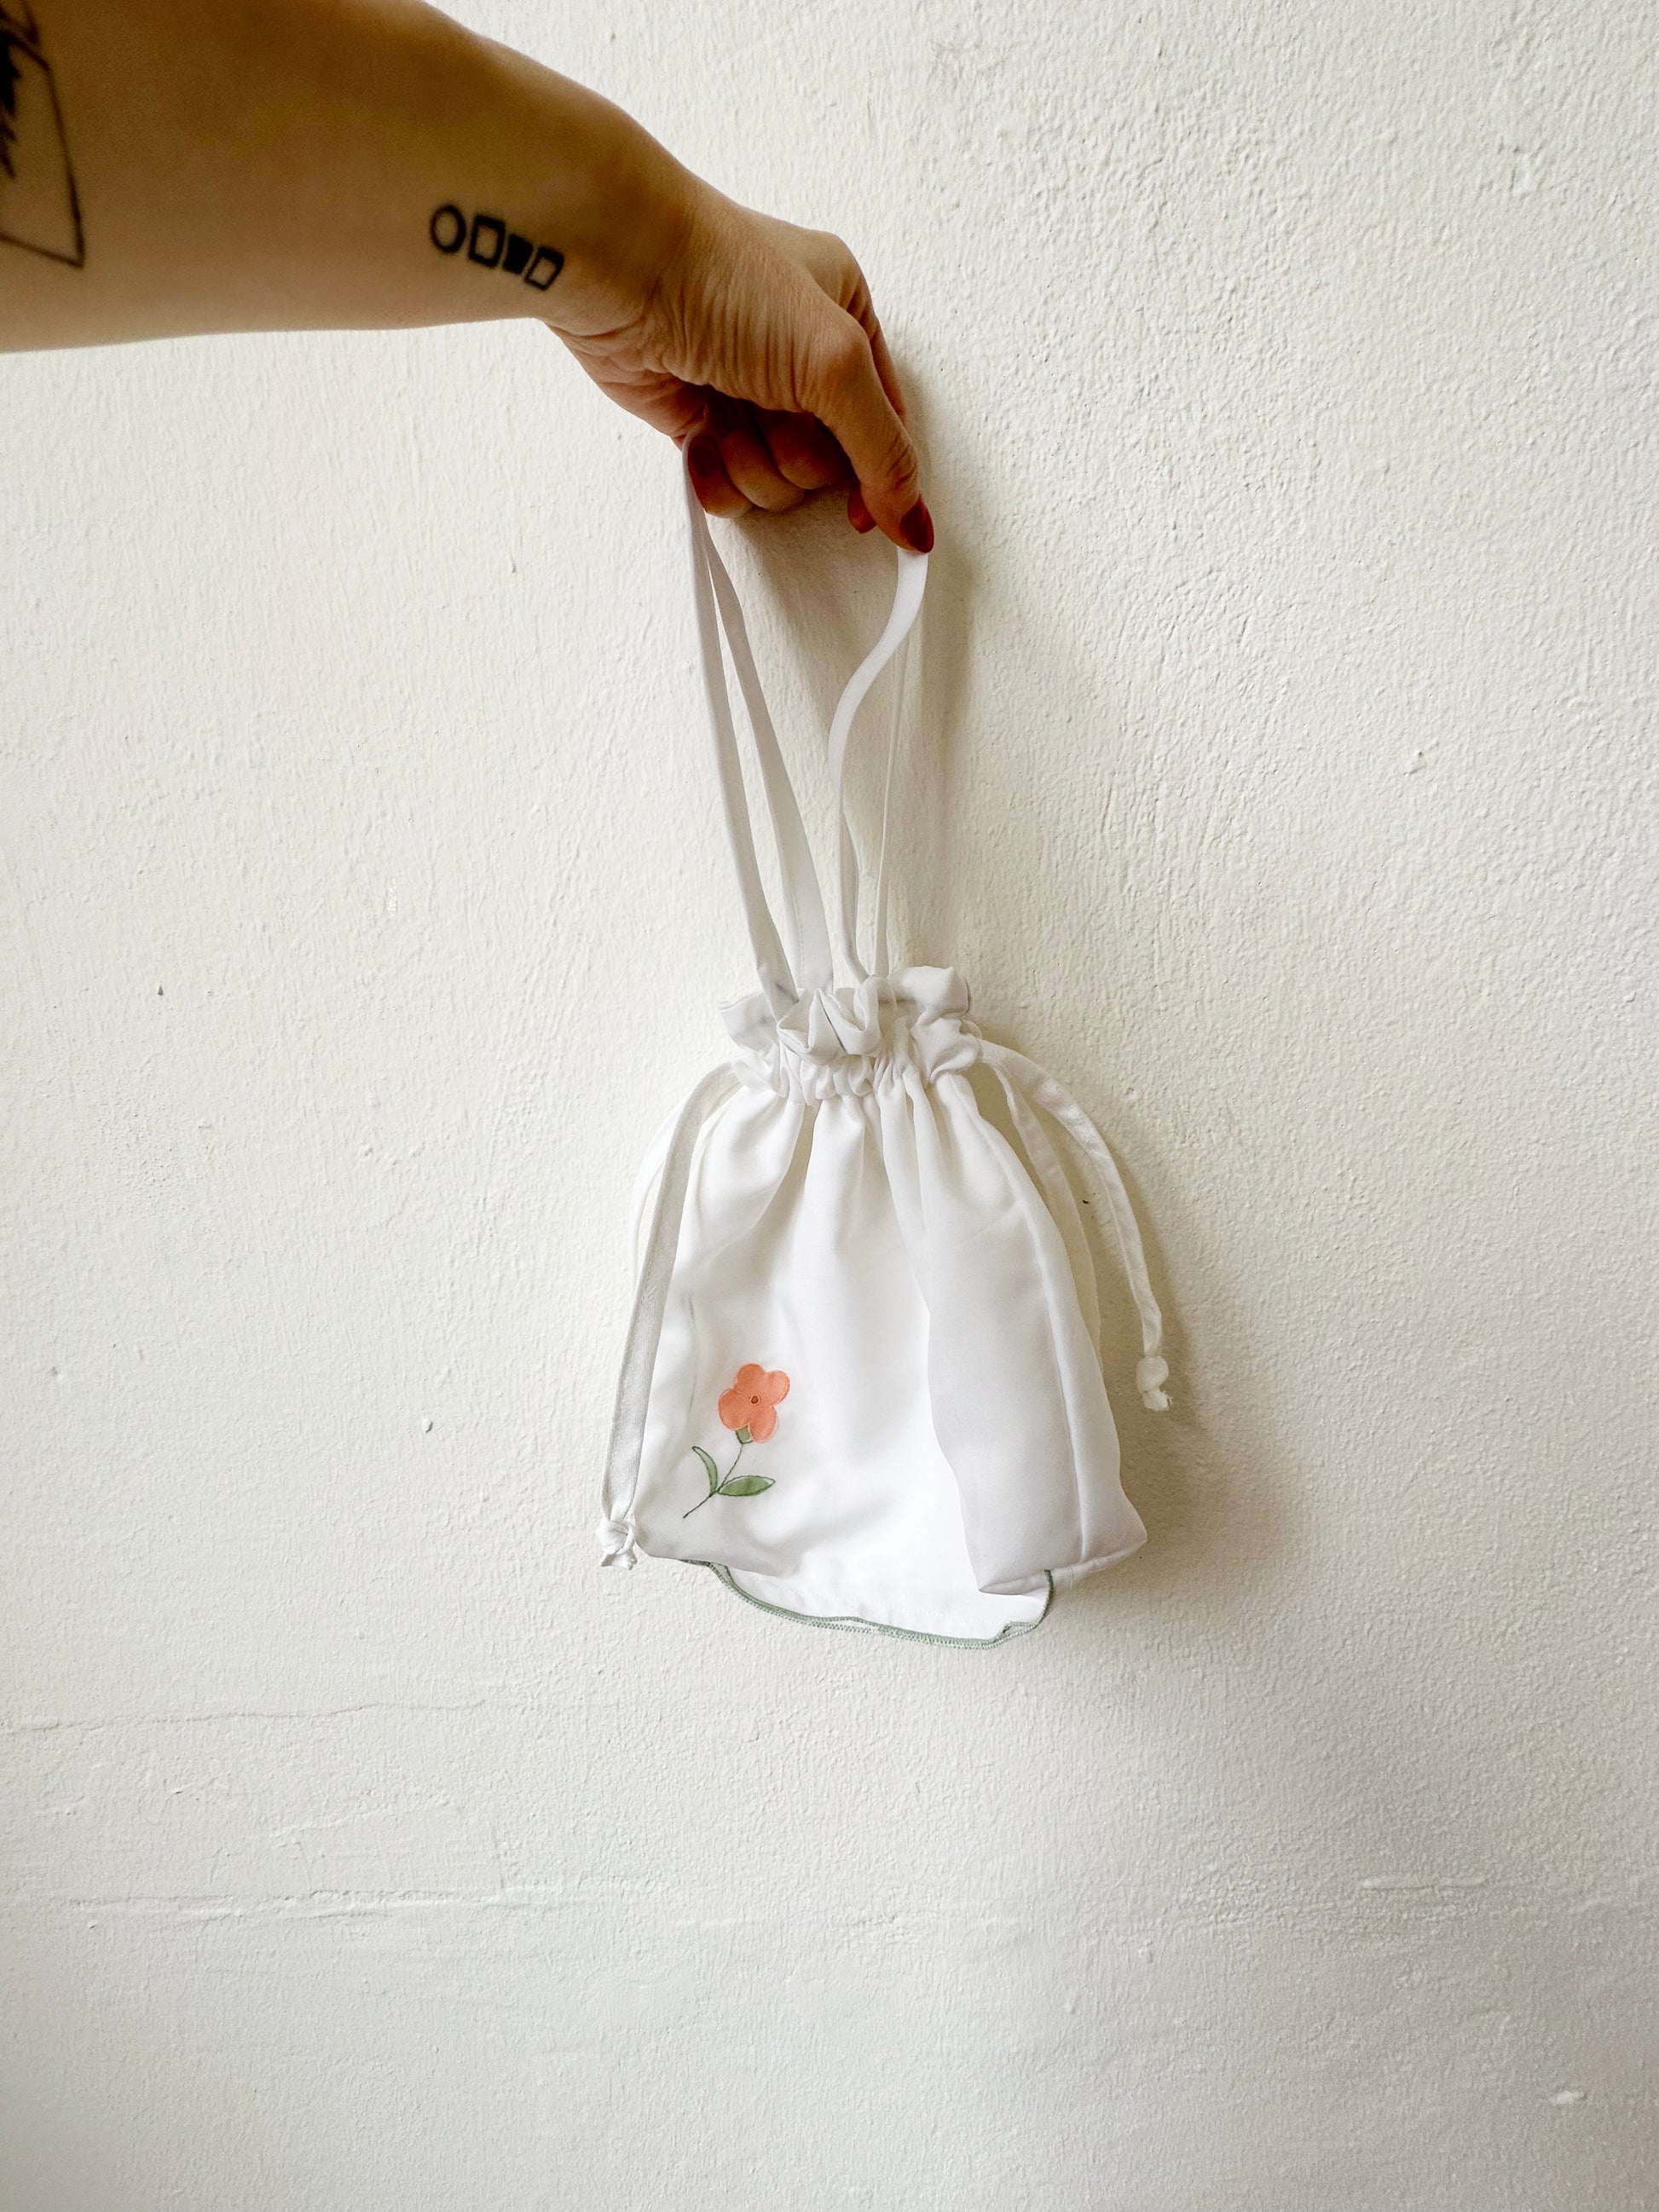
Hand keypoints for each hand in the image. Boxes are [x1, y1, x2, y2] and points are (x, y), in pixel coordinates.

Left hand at [544, 165, 932, 552]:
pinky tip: (698, 434)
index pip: (887, 426)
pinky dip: (715, 475)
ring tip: (725, 409)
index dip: (878, 478)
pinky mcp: (698, 419)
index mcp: (849, 320)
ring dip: (752, 461)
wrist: (619, 271)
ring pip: (778, 482)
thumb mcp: (835, 360)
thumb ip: (882, 449)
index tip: (860, 515)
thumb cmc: (724, 280)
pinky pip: (729, 486)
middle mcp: (802, 357)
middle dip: (796, 453)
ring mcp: (748, 392)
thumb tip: (915, 524)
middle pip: (830, 464)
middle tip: (771, 409)